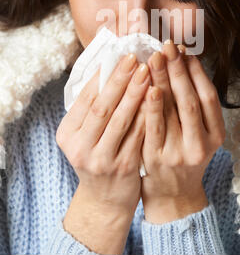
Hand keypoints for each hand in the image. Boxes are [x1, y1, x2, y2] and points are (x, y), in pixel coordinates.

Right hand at [56, 53, 150, 216]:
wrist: (105, 199)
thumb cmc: (98, 157)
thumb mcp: (86, 135)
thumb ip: (94, 108)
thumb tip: (112, 67)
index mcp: (67, 134)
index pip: (86, 98)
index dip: (104, 75)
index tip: (119, 55)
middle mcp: (80, 148)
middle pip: (102, 107)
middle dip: (120, 80)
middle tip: (135, 58)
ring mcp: (101, 160)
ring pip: (121, 120)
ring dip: (135, 93)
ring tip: (148, 72)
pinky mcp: (123, 168)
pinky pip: (137, 135)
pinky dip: (147, 114)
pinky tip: (157, 96)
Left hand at [137, 40, 225, 222]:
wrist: (172, 195)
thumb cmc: (184, 155)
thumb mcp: (199, 134)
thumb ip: (193, 105)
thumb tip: (181, 62)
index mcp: (216, 135)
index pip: (208, 97)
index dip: (197, 71)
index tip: (184, 50)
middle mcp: (201, 144)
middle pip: (190, 100)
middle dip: (178, 70)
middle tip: (167, 46)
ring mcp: (179, 152)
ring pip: (173, 110)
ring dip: (163, 81)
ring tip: (155, 57)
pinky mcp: (157, 159)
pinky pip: (153, 127)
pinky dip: (151, 105)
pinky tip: (148, 87)